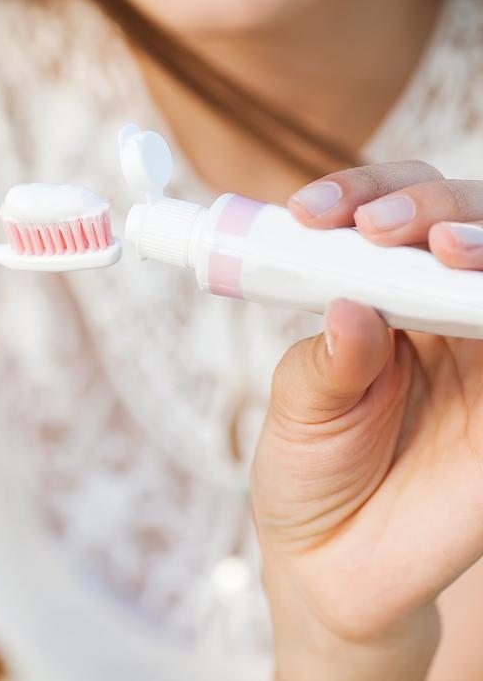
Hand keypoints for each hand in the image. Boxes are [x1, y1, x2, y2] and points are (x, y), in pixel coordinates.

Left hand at [251, 162, 482, 678]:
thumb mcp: (299, 409)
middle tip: (384, 229)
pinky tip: (482, 301)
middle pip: (464, 224)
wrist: (334, 568)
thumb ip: (328, 362)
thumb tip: (352, 306)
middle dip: (430, 207)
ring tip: (444, 249)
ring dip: (482, 241)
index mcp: (380, 298)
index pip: (389, 217)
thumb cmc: (309, 471)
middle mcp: (441, 316)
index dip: (363, 196)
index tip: (313, 213)